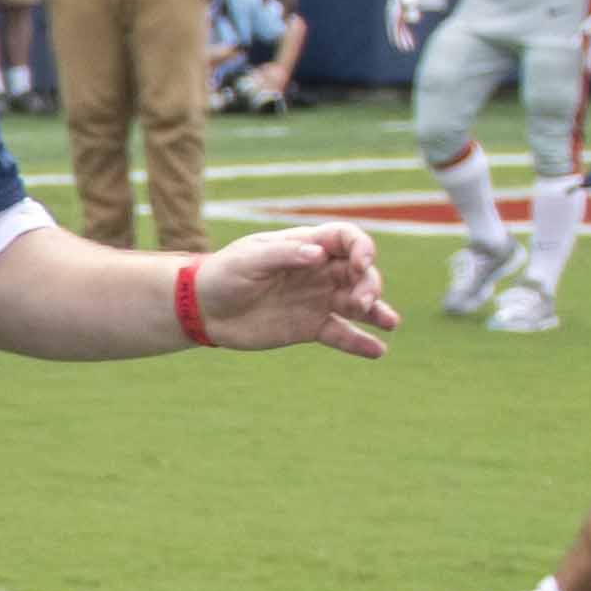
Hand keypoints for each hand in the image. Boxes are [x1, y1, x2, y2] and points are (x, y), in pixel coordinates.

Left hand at [191, 222, 395, 358]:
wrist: (203, 310)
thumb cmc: (223, 275)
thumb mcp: (249, 260)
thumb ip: (284, 255)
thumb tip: (318, 254)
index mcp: (305, 246)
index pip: (346, 239)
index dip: (362, 247)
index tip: (362, 263)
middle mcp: (319, 272)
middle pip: (359, 273)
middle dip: (369, 284)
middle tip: (360, 301)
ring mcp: (317, 299)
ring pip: (358, 303)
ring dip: (377, 310)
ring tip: (388, 322)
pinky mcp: (310, 326)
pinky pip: (342, 334)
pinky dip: (360, 342)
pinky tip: (378, 351)